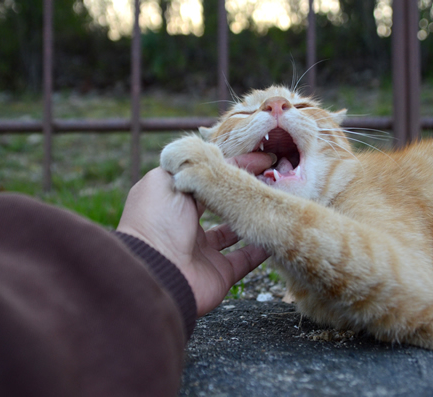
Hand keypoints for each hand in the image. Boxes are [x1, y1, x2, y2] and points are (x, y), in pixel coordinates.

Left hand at [116, 152, 273, 316]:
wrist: (155, 272)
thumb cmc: (156, 221)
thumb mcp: (163, 180)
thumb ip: (183, 165)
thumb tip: (202, 155)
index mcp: (173, 200)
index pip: (207, 177)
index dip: (233, 165)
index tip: (263, 158)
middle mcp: (187, 224)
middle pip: (222, 203)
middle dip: (243, 191)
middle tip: (273, 179)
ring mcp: (203, 250)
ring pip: (235, 231)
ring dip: (252, 218)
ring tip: (276, 203)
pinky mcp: (219, 272)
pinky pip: (245, 259)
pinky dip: (262, 249)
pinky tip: (277, 232)